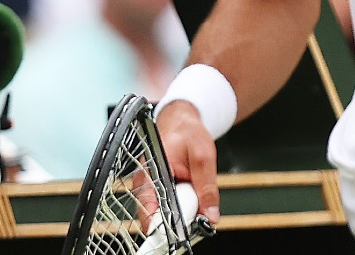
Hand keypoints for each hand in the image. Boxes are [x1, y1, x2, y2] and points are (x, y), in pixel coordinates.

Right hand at [156, 100, 221, 224]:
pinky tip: (191, 195)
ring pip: (165, 213)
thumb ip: (207, 189)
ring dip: (182, 211)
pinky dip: (182, 205)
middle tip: (200, 216)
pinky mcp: (156, 190)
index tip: (185, 233)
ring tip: (197, 200)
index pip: (150, 213)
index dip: (167, 227)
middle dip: (180, 220)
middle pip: (158, 217)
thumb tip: (211, 217)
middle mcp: (143, 184)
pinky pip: (168, 206)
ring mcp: (149, 188)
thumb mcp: (204, 158)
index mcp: (150, 174)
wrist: (182, 121)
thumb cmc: (188, 133)